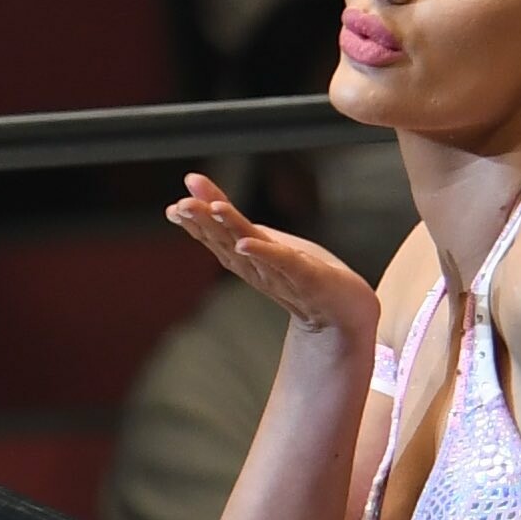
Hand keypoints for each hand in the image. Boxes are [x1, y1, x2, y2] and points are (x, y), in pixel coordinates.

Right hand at [166, 172, 378, 336]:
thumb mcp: (271, 244)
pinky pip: (284, 264)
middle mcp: (260, 270)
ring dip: (229, 229)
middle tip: (181, 205)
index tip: (173, 207)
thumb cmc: (308, 279)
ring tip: (213, 208)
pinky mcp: (309, 278)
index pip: (218, 238)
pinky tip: (247, 243)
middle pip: (225, 243)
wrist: (346, 317)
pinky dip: (264, 253)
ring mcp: (283, 276)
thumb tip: (214, 203)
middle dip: (202, 223)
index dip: (196, 222)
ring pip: (249, 250)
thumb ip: (245, 227)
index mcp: (250, 261)